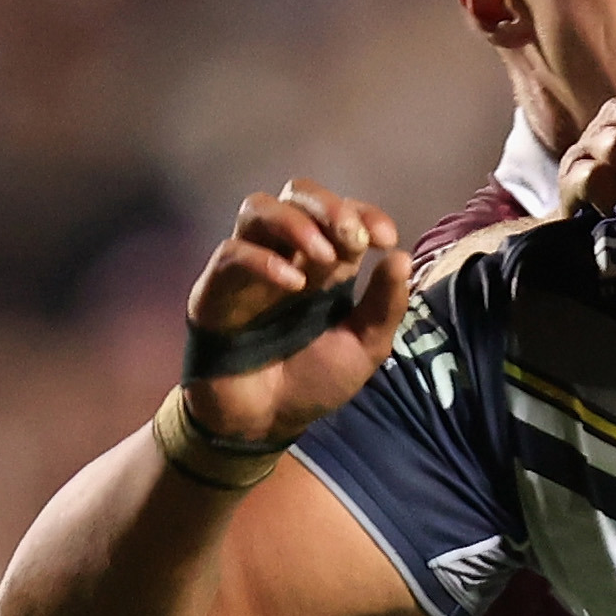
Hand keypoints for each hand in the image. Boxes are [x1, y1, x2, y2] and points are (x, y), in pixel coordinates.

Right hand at [183, 181, 408, 447]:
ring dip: (295, 222)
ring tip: (323, 256)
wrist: (266, 422)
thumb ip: (384, 306)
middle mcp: (286, 255)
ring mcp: (249, 268)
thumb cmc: (313, 381)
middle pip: (296, 193)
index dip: (363, 213)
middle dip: (327, 207)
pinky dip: (264, 261)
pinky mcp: (216, 288)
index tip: (386, 239)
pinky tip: (293, 284)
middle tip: (352, 237)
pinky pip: (232, 254)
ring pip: (257, 208)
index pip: (340, 213)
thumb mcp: (364, 348)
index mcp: (325, 264)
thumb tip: (400, 257)